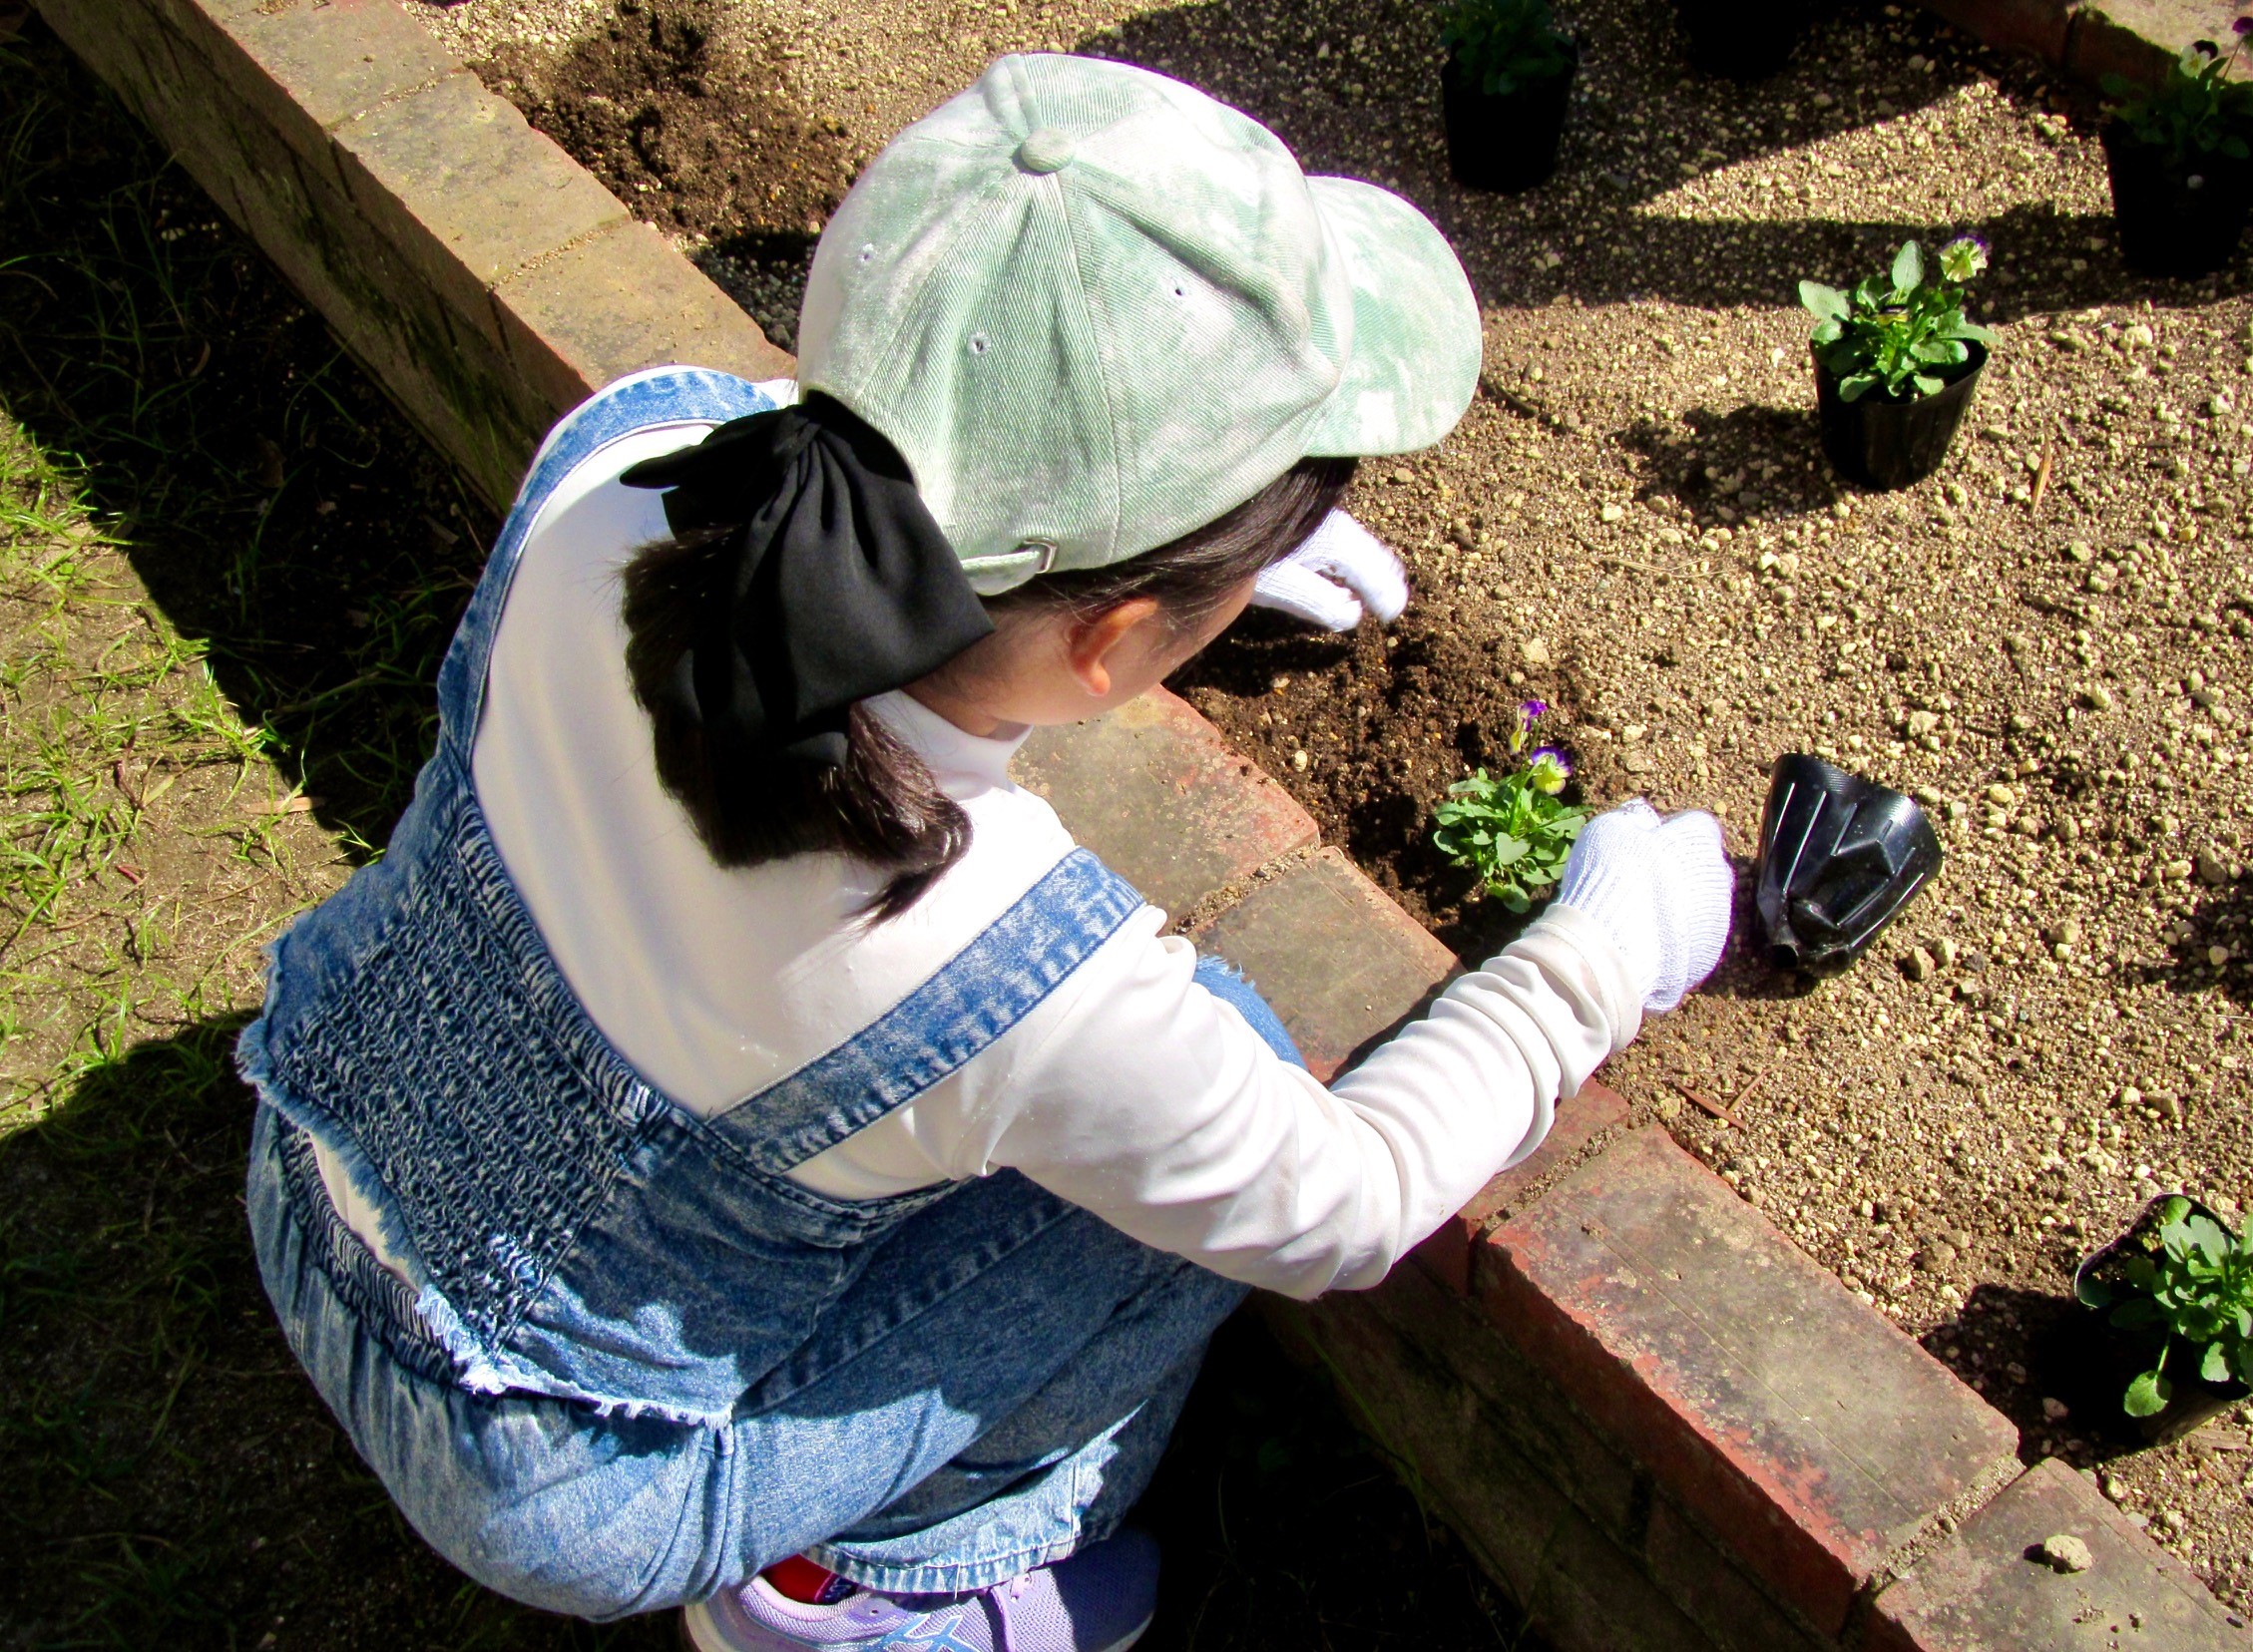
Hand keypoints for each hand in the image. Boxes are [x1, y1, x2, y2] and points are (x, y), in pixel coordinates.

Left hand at [1249, 511, 1408, 631]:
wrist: (1211, 512)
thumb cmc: (1243, 551)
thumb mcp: (1280, 584)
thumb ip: (1322, 601)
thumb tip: (1355, 616)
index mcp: (1335, 538)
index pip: (1376, 570)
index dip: (1387, 595)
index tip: (1392, 614)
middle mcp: (1335, 523)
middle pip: (1371, 553)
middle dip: (1382, 580)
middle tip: (1390, 605)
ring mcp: (1322, 517)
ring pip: (1355, 547)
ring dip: (1364, 571)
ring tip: (1371, 593)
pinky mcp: (1307, 518)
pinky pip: (1338, 543)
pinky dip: (1346, 562)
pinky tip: (1337, 575)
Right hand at [1554, 801, 1733, 1011]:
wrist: (1609, 946)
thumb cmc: (1608, 878)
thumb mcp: (1609, 829)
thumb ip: (1632, 817)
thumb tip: (1642, 815)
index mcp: (1698, 841)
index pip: (1698, 826)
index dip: (1672, 834)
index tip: (1647, 845)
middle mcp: (1717, 878)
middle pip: (1705, 866)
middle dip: (1682, 870)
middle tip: (1645, 881)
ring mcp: (1717, 920)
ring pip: (1703, 904)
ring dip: (1681, 905)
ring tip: (1643, 915)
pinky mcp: (1708, 955)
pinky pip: (1695, 938)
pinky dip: (1678, 937)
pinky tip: (1649, 941)